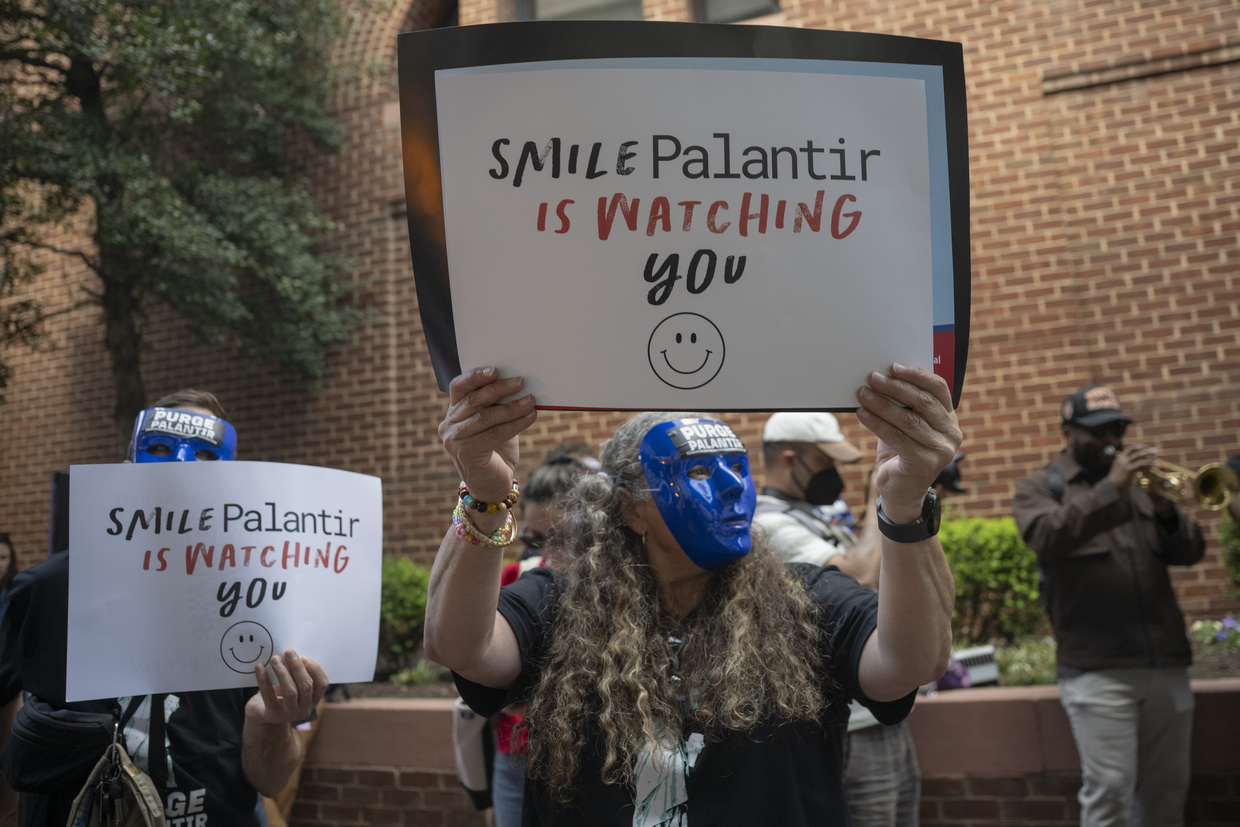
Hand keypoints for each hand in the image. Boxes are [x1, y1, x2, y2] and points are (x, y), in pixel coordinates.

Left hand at [246, 649, 328, 725]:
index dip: (315, 669)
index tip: (304, 657)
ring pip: (290, 692)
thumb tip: (291, 654)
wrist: (261, 715)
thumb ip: (294, 673)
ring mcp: (289, 714)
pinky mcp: (272, 715)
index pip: (322, 684)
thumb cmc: (278, 694)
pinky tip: (259, 667)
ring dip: (282, 672)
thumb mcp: (291, 685)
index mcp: (313, 700)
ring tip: (274, 659)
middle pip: (306, 686)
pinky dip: (264, 679)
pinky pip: (269, 696)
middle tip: (288, 652)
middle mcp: (304, 709)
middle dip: (297, 667)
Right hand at [439, 368, 536, 501]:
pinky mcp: (466, 454)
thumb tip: (520, 385)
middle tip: (521, 382)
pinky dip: (515, 424)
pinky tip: (530, 417)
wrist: (492, 487)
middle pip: (474, 400)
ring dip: (512, 407)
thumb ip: (498, 406)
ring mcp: (455, 440)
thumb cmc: (496, 452)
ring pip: (486, 417)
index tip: (495, 370)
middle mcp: (449, 425)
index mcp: (453, 413)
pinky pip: (494, 433)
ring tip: (531, 401)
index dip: (475, 376)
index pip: (459, 387)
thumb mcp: (495, 424)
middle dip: (499, 389)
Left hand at [855, 363, 961, 523]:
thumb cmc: (901, 453)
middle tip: (873, 377)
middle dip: (895, 387)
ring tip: (862, 393)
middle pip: (923, 401)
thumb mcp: (905, 425)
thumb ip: (902, 405)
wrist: (900, 491)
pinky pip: (896, 437)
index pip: (939, 389)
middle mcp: (951, 433)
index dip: (917, 375)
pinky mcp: (924, 463)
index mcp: (949, 419)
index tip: (894, 366)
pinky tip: (862, 413)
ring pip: (908, 418)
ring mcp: (940, 450)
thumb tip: (880, 378)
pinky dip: (876, 423)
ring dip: (881, 403)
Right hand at [1106, 443, 1155, 491]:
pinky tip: (1154, 464)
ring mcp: (1124, 464)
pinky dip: (1148, 462)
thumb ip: (1129, 465)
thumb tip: (1141, 464)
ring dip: (1147, 453)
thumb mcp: (1122, 469)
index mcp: (1119, 458)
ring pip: (1138, 455)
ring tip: (1155, 454)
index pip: (1130, 448)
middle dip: (1145, 448)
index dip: (1139, 447)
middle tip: (1154, 449)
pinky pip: (1140, 463)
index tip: (1146, 447)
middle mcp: (1122, 459)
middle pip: (1134, 449)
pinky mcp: (1128, 469)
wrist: (1111, 487)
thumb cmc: (1117, 480)